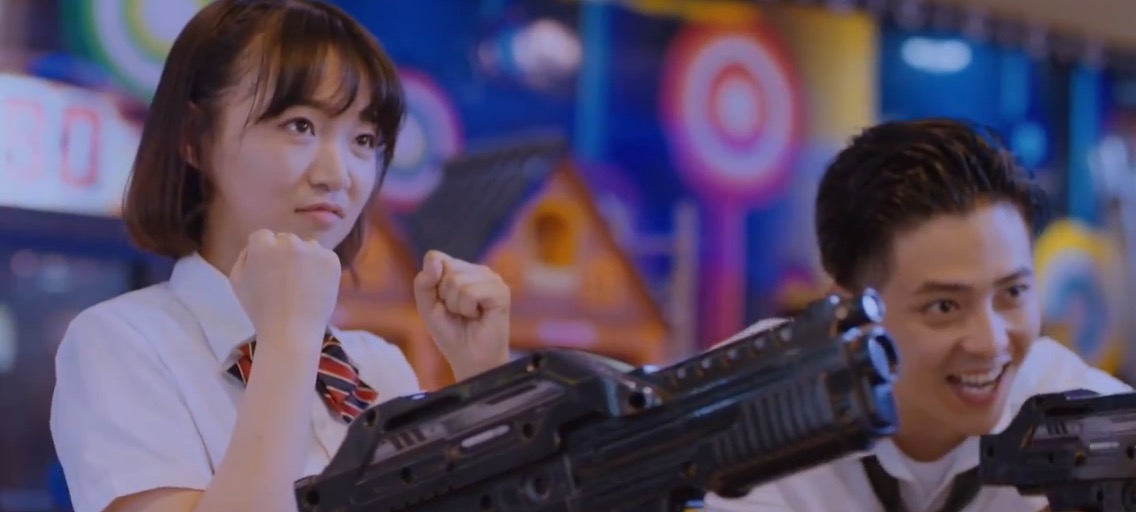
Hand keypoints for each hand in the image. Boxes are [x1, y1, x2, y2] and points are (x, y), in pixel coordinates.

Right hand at [229, 230, 341, 346]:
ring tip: (301, 285)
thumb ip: (244, 257)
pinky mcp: (332, 260)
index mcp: (263, 244)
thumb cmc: (260, 310)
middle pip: (286, 240)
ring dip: (304, 258)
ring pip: (307, 247)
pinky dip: (321, 267)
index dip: (263, 254)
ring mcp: (313, 249)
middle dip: (284, 254)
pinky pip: (324, 257)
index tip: (266, 271)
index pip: (262, 236)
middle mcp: (289, 241)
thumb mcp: (237, 281)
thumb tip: (255, 247)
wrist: (292, 331)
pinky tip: (314, 286)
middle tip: (285, 280)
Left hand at [413, 250, 510, 379]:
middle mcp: (479, 270)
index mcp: (463, 270)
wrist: (471, 360)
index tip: (443, 303)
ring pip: (457, 281)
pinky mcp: (500, 291)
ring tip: (469, 316)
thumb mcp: (428, 308)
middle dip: (444, 296)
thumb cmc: (452, 334)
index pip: (436, 258)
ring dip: (456, 305)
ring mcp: (492, 279)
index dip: (432, 283)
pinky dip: (467, 309)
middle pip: (446, 269)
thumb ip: (424, 283)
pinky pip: (469, 292)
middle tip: (458, 313)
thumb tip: (434, 259)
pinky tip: (478, 316)